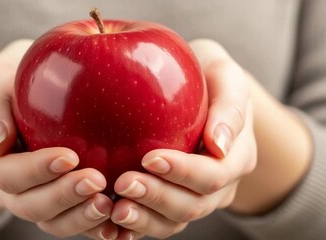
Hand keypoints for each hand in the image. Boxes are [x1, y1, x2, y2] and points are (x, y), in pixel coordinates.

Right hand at [0, 39, 115, 238]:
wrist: (22, 97)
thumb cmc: (10, 86)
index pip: (7, 174)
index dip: (37, 171)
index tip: (70, 157)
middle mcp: (4, 187)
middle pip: (30, 205)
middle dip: (64, 197)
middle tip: (96, 182)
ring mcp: (30, 198)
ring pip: (51, 222)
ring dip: (80, 217)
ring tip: (108, 204)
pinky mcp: (54, 203)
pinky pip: (72, 222)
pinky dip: (93, 226)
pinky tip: (116, 224)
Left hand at [110, 39, 256, 238]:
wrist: (201, 90)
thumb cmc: (209, 77)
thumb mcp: (225, 75)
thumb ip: (230, 106)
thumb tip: (219, 145)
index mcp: (237, 157)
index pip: (213, 174)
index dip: (183, 172)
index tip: (149, 158)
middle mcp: (220, 185)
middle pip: (192, 205)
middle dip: (157, 197)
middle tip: (122, 184)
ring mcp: (197, 197)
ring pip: (174, 221)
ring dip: (144, 218)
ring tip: (114, 209)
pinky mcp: (173, 202)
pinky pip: (157, 222)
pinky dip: (136, 227)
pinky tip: (111, 222)